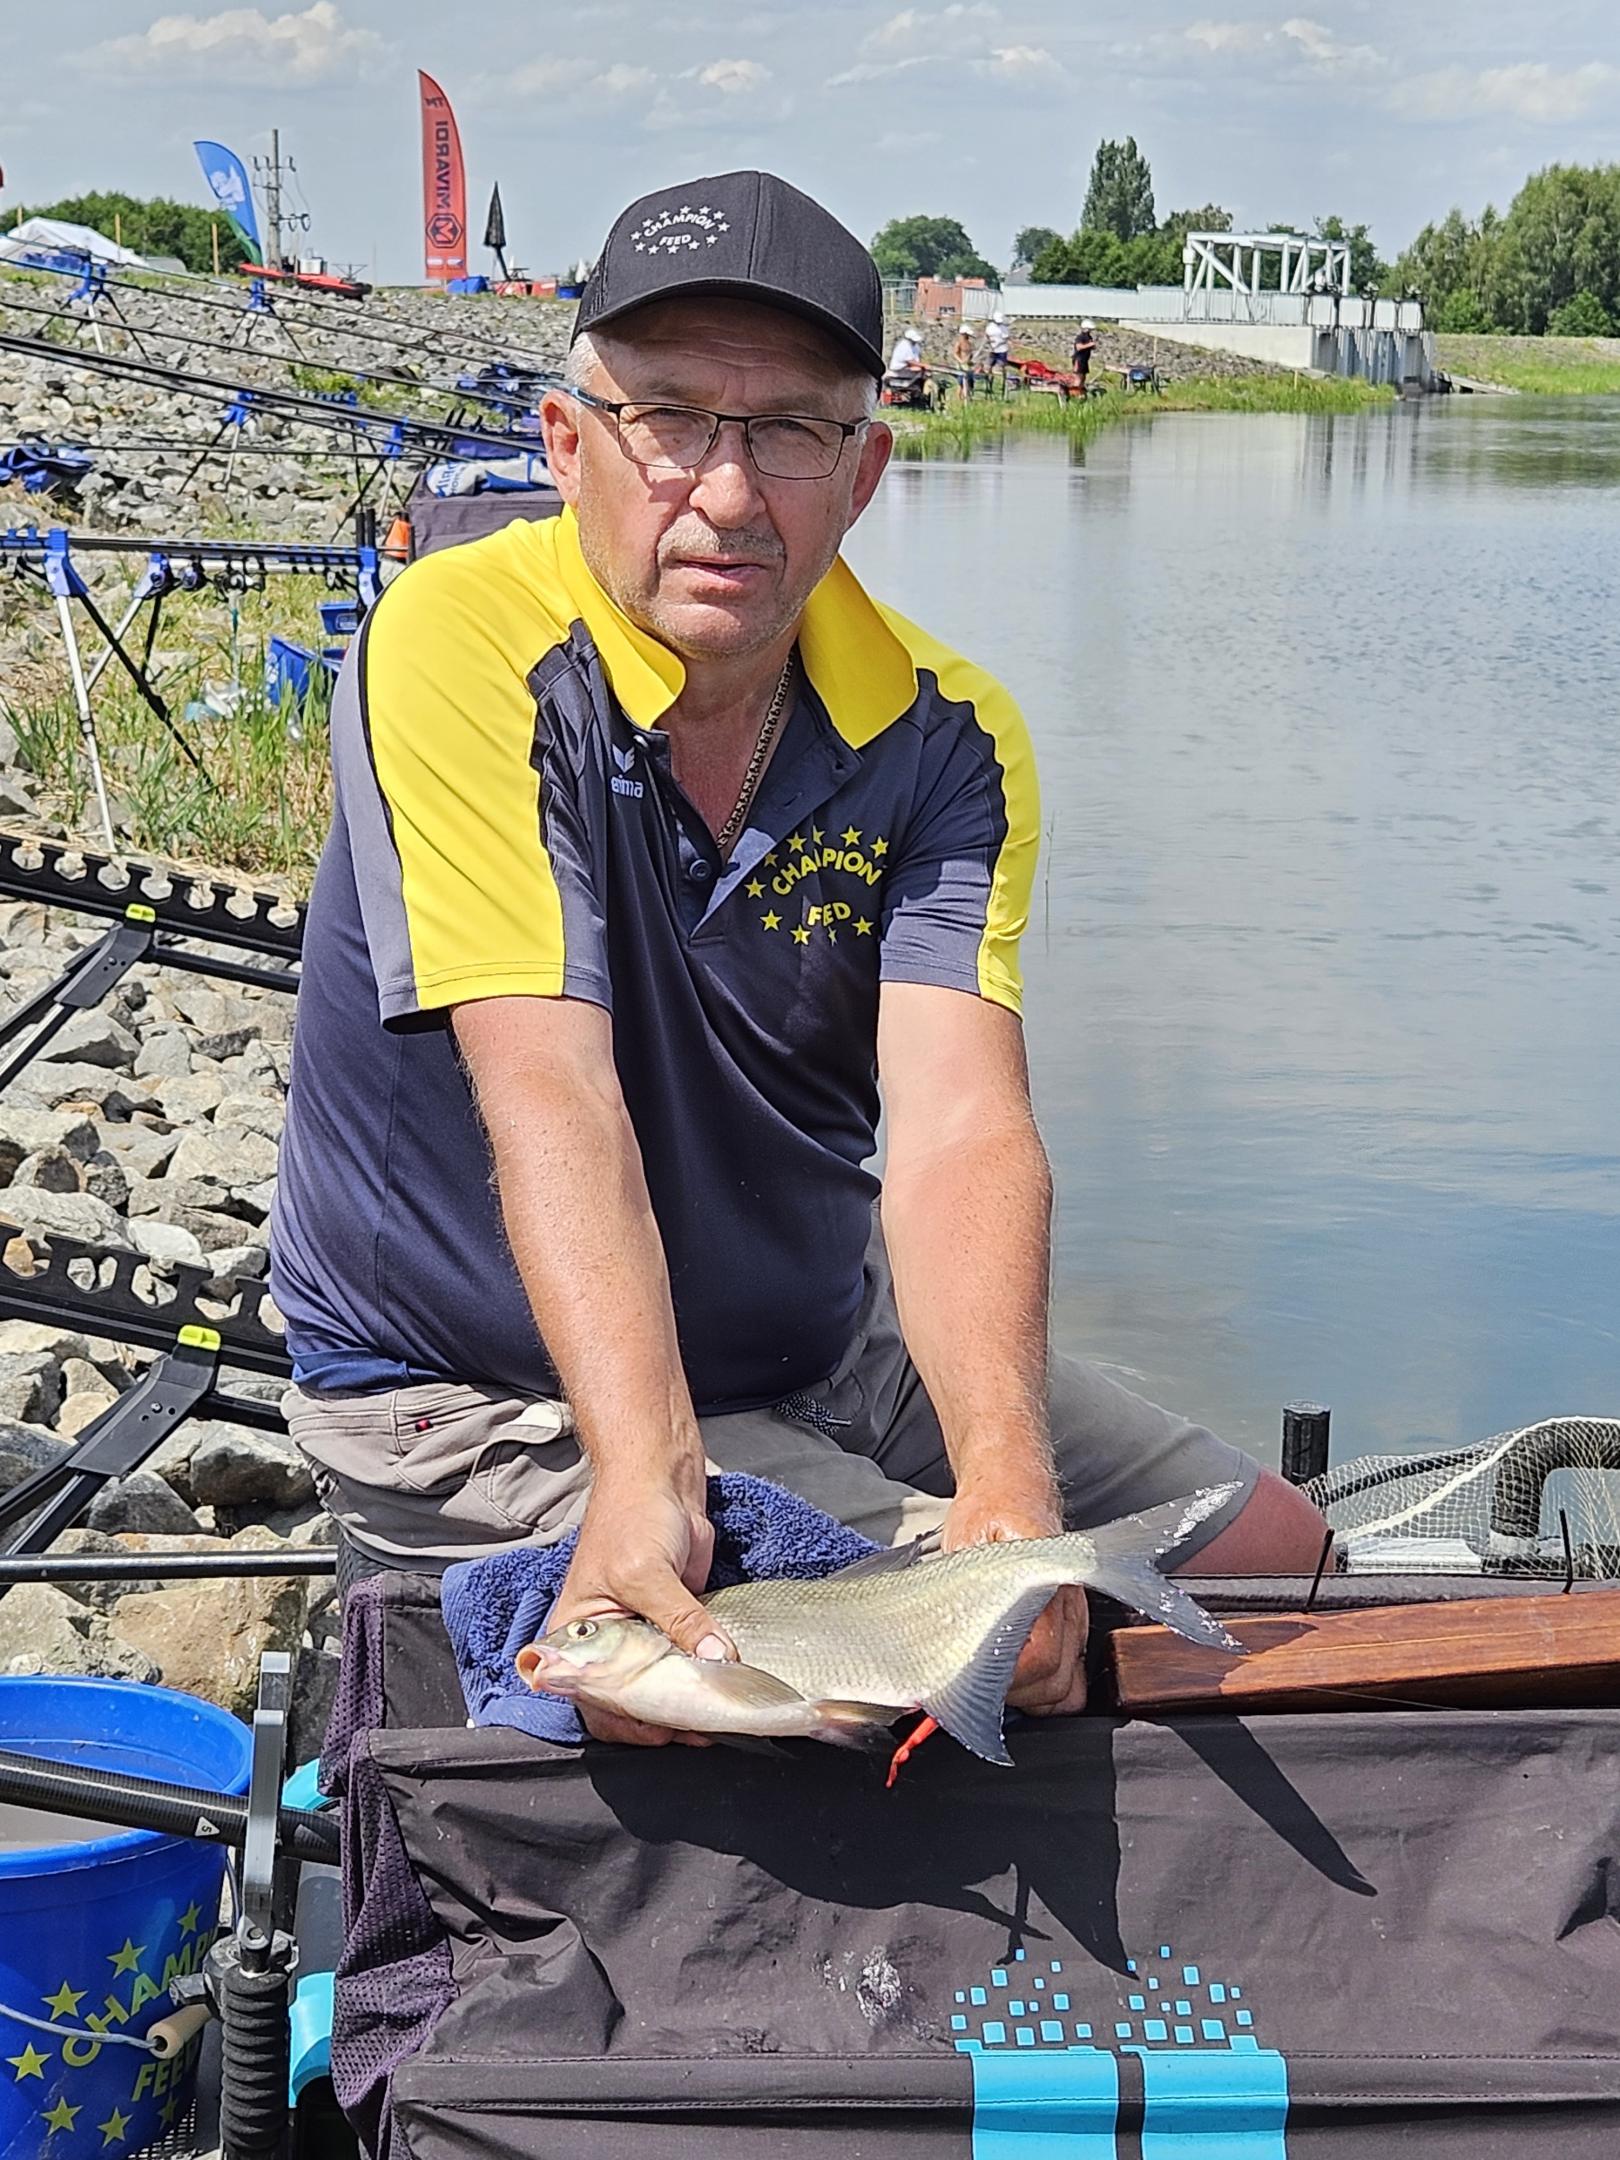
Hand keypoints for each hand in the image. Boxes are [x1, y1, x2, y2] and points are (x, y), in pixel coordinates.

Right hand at [547, 1470, 733, 1747]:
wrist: (661, 1478)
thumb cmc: (632, 1518)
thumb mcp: (646, 1573)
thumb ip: (679, 1619)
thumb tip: (715, 1658)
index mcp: (578, 1636)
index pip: (594, 1698)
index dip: (626, 1722)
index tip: (663, 1729)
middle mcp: (608, 1642)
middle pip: (632, 1697)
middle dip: (664, 1717)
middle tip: (700, 1728)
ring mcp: (645, 1632)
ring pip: (664, 1682)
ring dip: (689, 1699)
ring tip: (718, 1714)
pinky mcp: (677, 1620)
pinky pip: (689, 1657)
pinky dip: (706, 1672)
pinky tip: (728, 1683)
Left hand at [942, 1470, 1087, 1715]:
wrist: (1013, 1486)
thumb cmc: (988, 1510)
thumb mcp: (965, 1539)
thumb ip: (960, 1588)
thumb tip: (938, 1644)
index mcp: (1045, 1582)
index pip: (1040, 1658)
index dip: (1004, 1679)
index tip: (969, 1681)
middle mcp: (1069, 1604)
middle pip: (1055, 1682)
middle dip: (1011, 1694)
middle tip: (973, 1682)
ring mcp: (1075, 1618)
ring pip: (1066, 1688)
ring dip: (1027, 1696)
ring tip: (990, 1679)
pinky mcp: (1072, 1626)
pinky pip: (1071, 1679)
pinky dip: (1046, 1690)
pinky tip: (1015, 1679)